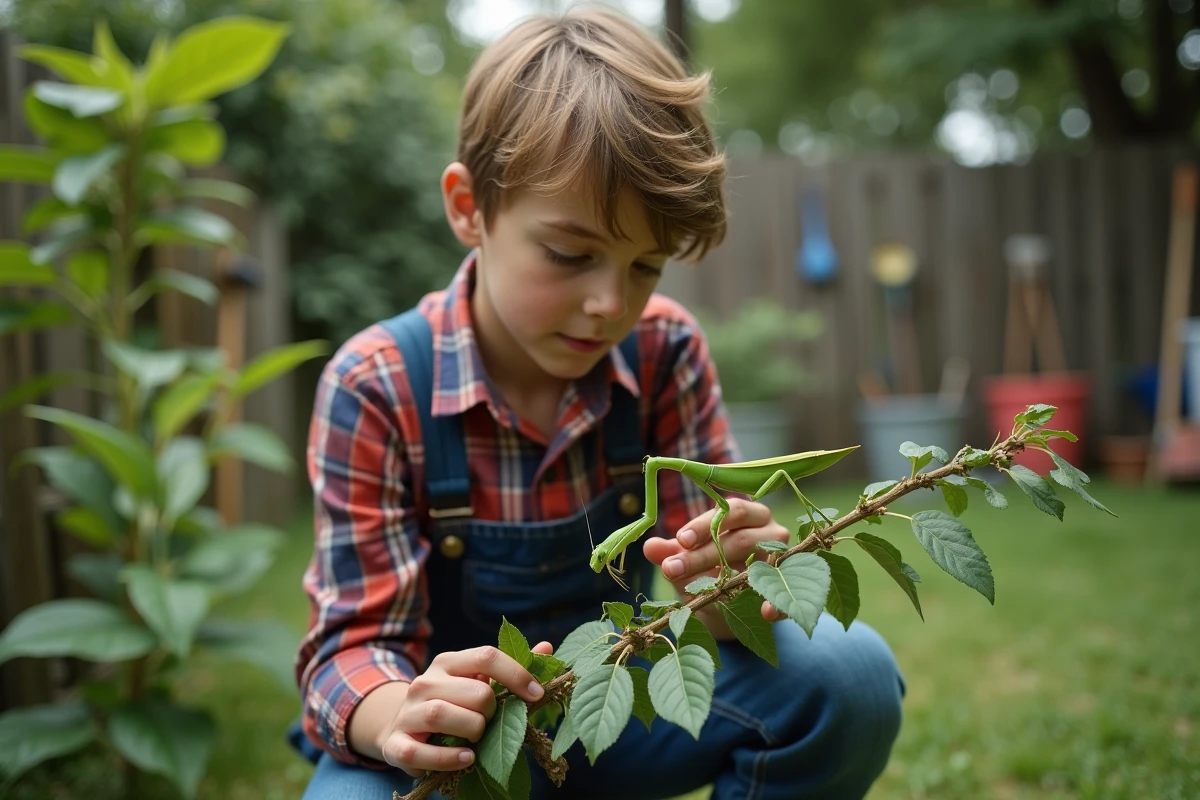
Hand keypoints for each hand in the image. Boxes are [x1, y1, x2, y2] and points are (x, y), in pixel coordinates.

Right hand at [379, 641, 553, 777]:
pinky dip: (448, 758)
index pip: (487, 656)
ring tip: (477, 741)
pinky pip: (420, 752)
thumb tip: (547, 648)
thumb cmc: (451, 707)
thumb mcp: (477, 685)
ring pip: (443, 714)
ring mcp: (407, 713)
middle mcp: (425, 682)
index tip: (536, 695)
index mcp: (448, 663)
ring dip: (472, 731)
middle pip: (474, 691)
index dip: (517, 674)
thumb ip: (511, 669)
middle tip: (490, 723)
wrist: (400, 730)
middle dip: (492, 712)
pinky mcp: (395, 745)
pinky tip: (466, 759)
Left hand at [642, 498, 788, 625]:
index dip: (704, 524)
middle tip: (672, 569)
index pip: (729, 510)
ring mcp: (785, 557)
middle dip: (704, 555)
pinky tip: (765, 612)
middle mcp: (770, 530)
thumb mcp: (687, 564)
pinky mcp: (792, 585)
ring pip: (762, 562)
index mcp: (746, 514)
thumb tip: (649, 547)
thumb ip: (671, 554)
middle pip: (740, 538)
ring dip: (732, 578)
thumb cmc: (708, 572)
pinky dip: (778, 602)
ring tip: (706, 591)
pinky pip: (788, 592)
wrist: (729, 609)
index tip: (680, 540)